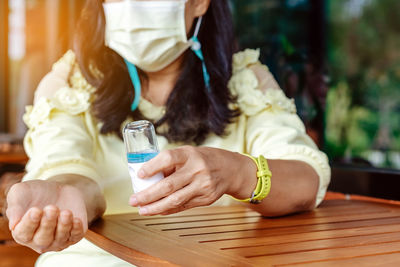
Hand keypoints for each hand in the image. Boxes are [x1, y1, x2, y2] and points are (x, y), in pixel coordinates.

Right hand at [6, 180, 87, 252]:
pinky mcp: (74, 235)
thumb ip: (15, 206)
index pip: (24, 233)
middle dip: (48, 224)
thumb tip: (13, 225)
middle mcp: (39, 241)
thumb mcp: (20, 193)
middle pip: (43, 239)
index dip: (30, 223)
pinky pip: (76, 236)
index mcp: (22, 232)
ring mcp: (58, 240)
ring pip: (60, 239)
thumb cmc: (35, 193)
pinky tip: (76, 219)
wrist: (57, 190)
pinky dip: (76, 229)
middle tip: (51, 208)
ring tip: (65, 212)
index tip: (35, 210)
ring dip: (63, 225)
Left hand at [129, 146, 256, 215]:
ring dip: (155, 207)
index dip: (152, 166)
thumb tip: (145, 177)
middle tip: (133, 200)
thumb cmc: (203, 159)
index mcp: (189, 154)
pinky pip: (183, 206)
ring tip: (142, 210)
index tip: (139, 174)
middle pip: (169, 185)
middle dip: (148, 195)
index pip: (168, 158)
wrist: (231, 169)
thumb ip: (170, 164)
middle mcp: (197, 170)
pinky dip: (167, 209)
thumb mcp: (188, 154)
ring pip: (175, 200)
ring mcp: (203, 186)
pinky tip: (157, 210)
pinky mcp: (206, 199)